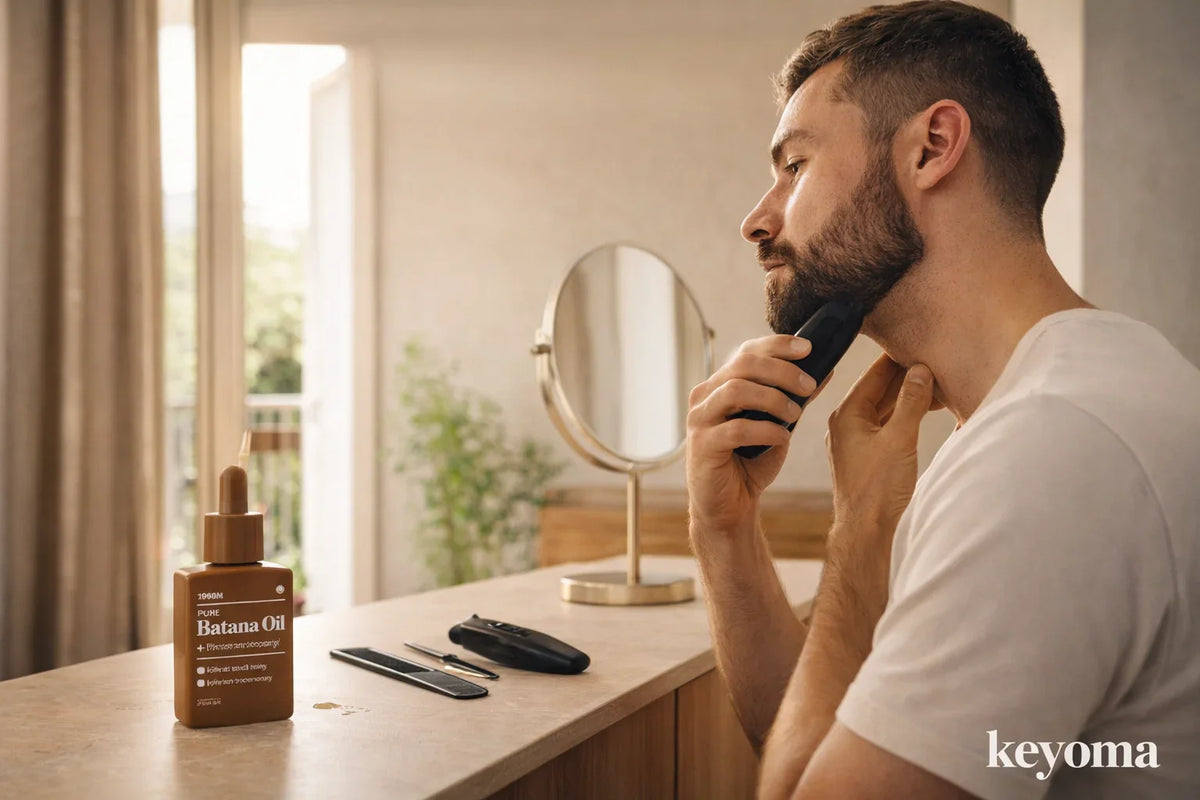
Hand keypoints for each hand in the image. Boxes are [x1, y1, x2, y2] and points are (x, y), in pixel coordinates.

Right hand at [686, 335, 824, 534]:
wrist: (729, 506)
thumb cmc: (750, 463)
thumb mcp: (777, 424)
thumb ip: (794, 397)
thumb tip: (824, 369)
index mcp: (721, 385)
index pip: (747, 351)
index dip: (777, 345)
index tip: (809, 348)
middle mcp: (706, 396)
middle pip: (743, 364)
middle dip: (782, 371)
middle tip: (809, 386)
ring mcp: (700, 419)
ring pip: (736, 390)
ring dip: (773, 398)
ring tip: (795, 414)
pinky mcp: (701, 445)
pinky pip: (736, 429)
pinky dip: (766, 431)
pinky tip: (781, 439)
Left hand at [825, 354, 935, 537]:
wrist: (867, 532)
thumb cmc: (878, 488)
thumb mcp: (900, 439)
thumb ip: (911, 402)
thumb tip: (920, 370)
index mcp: (847, 414)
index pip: (875, 374)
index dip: (899, 358)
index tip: (921, 343)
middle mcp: (847, 423)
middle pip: (881, 389)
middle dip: (909, 377)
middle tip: (937, 360)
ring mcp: (856, 440)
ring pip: (886, 407)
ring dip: (911, 397)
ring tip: (940, 384)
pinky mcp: (868, 455)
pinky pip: (888, 424)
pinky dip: (907, 415)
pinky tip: (928, 409)